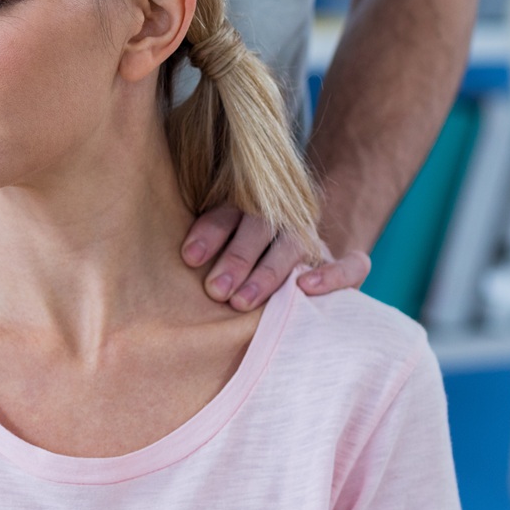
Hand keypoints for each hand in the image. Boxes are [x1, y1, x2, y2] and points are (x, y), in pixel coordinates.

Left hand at [182, 206, 371, 309]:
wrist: (292, 252)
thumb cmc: (236, 261)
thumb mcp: (216, 248)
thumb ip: (198, 251)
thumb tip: (158, 267)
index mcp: (245, 208)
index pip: (227, 212)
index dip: (210, 232)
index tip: (189, 257)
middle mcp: (279, 221)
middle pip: (259, 227)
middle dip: (236, 259)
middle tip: (216, 290)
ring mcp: (310, 240)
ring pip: (293, 246)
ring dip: (268, 272)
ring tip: (241, 301)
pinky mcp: (339, 264)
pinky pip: (351, 265)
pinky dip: (334, 274)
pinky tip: (306, 289)